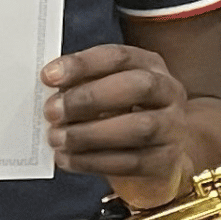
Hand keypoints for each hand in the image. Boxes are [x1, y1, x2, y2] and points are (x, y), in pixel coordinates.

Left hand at [42, 44, 196, 211]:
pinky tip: (66, 159)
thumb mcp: (105, 92)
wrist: (159, 156)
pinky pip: (131, 163)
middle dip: (89, 98)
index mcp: (149, 66)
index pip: (118, 56)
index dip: (82, 64)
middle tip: (51, 111)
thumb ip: (81, 86)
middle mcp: (168, 92)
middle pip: (137, 87)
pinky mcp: (166, 162)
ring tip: (56, 138)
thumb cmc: (121, 115)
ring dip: (88, 134)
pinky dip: (92, 161)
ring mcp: (173, 128)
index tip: (48, 76)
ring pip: (137, 128)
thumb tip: (47, 91)